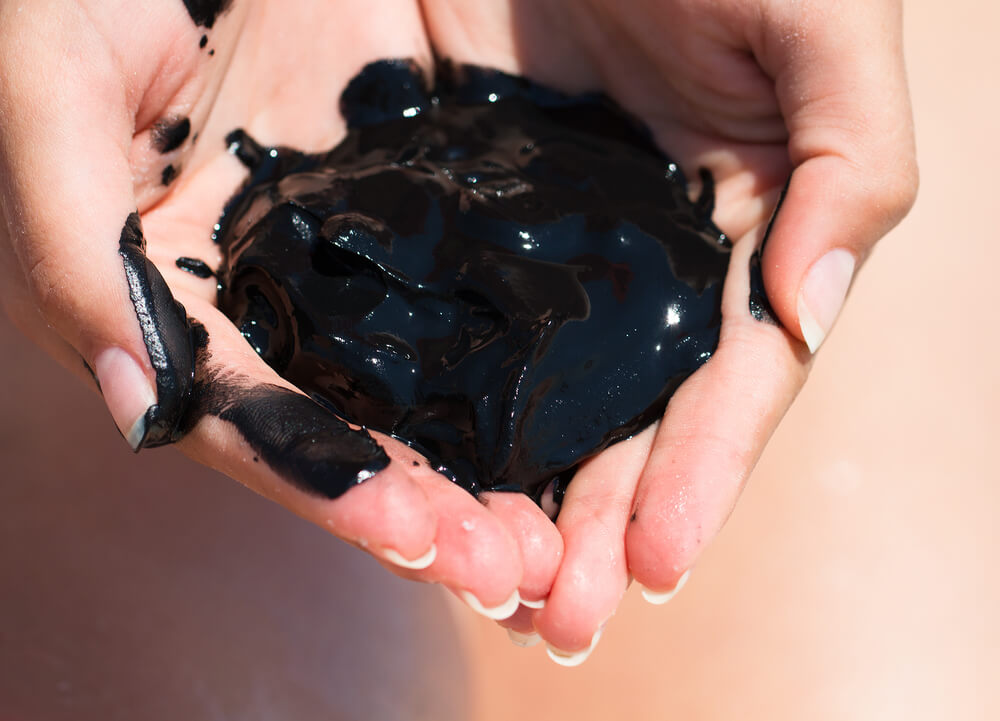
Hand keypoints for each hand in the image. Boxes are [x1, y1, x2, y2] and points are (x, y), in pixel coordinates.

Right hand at [0, 1, 562, 619]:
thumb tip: (139, 403)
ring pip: (411, 390)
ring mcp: (338, 261)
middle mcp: (257, 305)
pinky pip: (464, 301)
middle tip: (515, 568)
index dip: (329, 487)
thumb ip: (76, 250)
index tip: (419, 541)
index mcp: (170, 301)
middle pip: (345, 432)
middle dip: (424, 512)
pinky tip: (569, 428)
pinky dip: (511, 372)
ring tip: (552, 535)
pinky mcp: (408, 206)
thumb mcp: (59, 97)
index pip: (251, 422)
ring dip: (478, 471)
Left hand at [420, 0, 917, 660]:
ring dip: (526, 500)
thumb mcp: (820, 28)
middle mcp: (649, 262)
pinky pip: (455, 328)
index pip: (732, 380)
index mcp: (742, 233)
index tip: (652, 560)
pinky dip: (448, 411)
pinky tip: (426, 477)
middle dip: (603, 524)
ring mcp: (555, 250)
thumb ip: (848, 166)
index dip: (701, 474)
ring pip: (544, 399)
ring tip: (496, 589)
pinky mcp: (469, 219)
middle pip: (634, 419)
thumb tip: (809, 310)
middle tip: (563, 619)